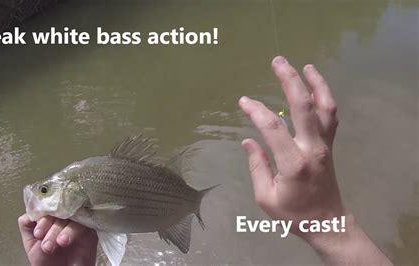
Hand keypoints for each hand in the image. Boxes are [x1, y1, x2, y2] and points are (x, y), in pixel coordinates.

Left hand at [18, 214, 97, 265]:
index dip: (42, 217)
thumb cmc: (47, 260)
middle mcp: (65, 216)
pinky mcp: (89, 230)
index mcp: (52, 216)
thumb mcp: (31, 241)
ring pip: (69, 215)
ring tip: (51, 247)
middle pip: (59, 209)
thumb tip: (32, 208)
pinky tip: (64, 241)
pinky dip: (71, 231)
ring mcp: (78, 221)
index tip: (37, 234)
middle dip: (49, 226)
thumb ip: (28, 224)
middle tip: (45, 245)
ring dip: (58, 231)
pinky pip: (82, 223)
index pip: (48, 205)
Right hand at [239, 56, 342, 237]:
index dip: (257, 111)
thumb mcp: (266, 197)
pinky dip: (325, 97)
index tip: (243, 102)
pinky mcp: (330, 145)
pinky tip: (316, 86)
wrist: (327, 222)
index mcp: (293, 163)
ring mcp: (325, 145)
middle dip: (290, 80)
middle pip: (304, 107)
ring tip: (304, 66)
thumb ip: (257, 167)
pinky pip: (331, 116)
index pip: (273, 128)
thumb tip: (248, 141)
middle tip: (277, 61)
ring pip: (325, 107)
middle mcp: (312, 148)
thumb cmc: (293, 213)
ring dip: (316, 83)